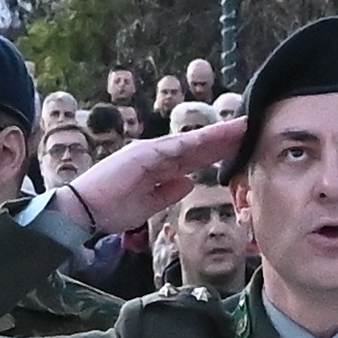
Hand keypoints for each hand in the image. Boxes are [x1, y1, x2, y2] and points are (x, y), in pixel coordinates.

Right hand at [60, 114, 242, 241]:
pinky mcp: (142, 156)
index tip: (243, 144)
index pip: (196, 157)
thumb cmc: (111, 209)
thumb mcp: (148, 205)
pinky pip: (174, 149)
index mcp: (160, 167)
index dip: (220, 150)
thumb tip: (188, 183)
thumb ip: (167, 193)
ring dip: (217, 135)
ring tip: (242, 127)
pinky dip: (195, 143)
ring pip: (192, 142)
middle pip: (199, 146)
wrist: (84, 211)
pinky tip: (214, 138)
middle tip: (253, 126)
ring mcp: (150, 153)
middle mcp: (158, 155)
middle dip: (226, 138)